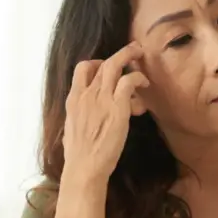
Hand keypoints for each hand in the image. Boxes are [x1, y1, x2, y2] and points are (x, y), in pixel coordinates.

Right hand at [61, 43, 148, 187]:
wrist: (84, 168)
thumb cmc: (79, 155)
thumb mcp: (73, 128)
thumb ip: (83, 115)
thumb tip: (93, 114)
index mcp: (73, 99)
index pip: (82, 69)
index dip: (97, 63)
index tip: (108, 67)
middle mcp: (86, 95)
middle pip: (102, 63)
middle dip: (119, 53)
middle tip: (132, 50)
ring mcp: (102, 99)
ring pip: (115, 65)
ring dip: (129, 55)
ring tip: (140, 54)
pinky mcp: (118, 108)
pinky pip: (129, 81)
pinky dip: (138, 78)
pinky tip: (144, 84)